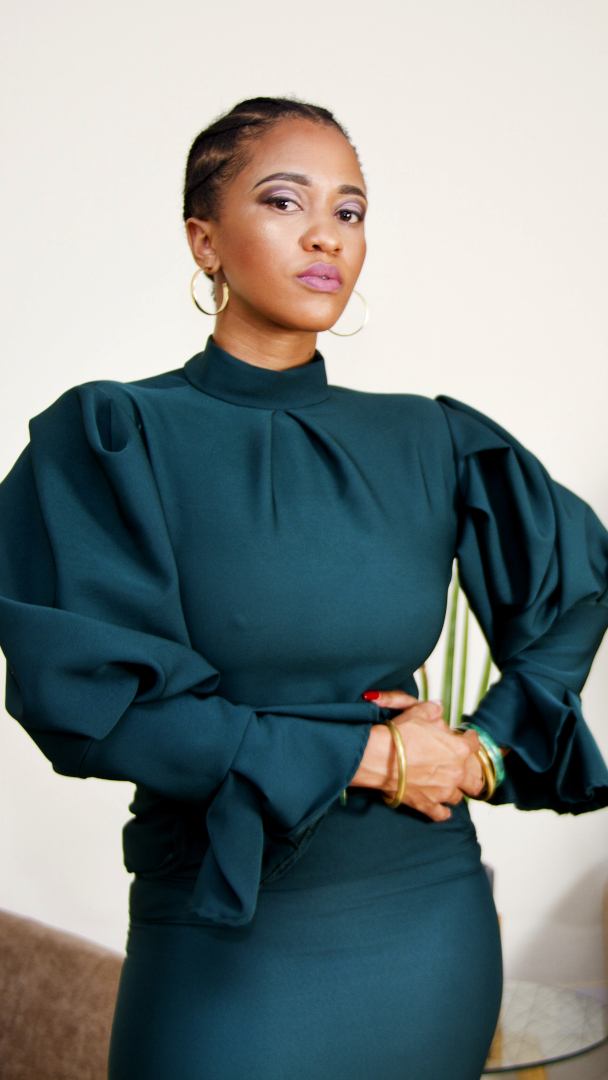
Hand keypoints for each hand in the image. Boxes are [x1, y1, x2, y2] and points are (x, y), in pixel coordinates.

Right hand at [350, 691, 483, 821]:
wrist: (380, 756)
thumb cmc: (399, 735)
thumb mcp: (417, 713)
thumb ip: (432, 710)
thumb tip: (437, 707)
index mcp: (458, 749)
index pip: (475, 744)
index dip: (471, 739)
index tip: (467, 738)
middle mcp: (456, 772)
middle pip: (475, 781)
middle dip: (473, 776)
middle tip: (465, 770)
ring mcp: (442, 791)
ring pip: (458, 797)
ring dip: (455, 791)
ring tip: (448, 786)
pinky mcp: (427, 804)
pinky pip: (441, 814)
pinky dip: (442, 812)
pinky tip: (441, 809)